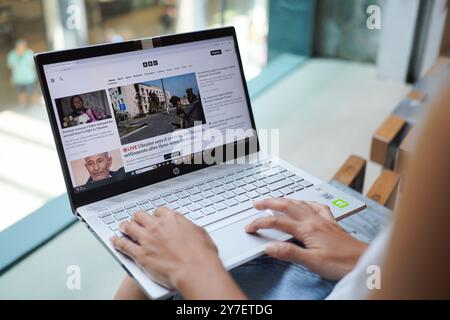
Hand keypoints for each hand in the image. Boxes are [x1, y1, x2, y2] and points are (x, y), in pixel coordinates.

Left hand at [111, 208, 244, 298]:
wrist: (195, 270)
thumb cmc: (201, 255)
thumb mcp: (199, 233)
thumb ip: (188, 228)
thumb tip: (187, 229)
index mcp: (172, 219)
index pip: (159, 211)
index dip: (156, 215)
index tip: (156, 218)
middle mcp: (157, 226)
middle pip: (141, 216)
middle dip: (138, 218)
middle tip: (137, 220)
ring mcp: (147, 240)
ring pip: (129, 227)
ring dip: (125, 226)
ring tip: (123, 226)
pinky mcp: (141, 255)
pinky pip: (124, 245)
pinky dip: (117, 242)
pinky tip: (114, 240)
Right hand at [246, 199, 367, 280]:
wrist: (364, 262)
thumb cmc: (341, 263)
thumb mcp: (312, 262)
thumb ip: (289, 253)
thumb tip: (269, 247)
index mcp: (307, 229)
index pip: (278, 222)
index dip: (261, 223)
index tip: (249, 227)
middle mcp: (314, 220)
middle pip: (287, 206)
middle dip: (269, 203)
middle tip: (256, 203)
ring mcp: (323, 219)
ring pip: (300, 204)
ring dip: (285, 200)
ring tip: (275, 200)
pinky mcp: (331, 223)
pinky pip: (316, 206)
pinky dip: (306, 202)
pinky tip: (306, 203)